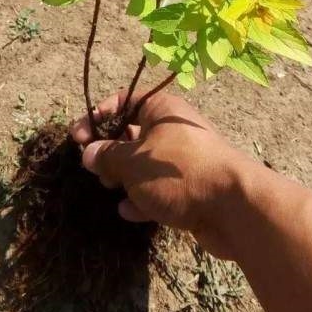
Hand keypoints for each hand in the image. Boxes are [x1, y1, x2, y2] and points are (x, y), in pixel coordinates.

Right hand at [70, 89, 254, 257]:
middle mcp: (174, 129)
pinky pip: (160, 190)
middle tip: (94, 168)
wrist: (234, 207)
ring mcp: (185, 160)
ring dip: (125, 176)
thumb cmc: (178, 171)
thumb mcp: (132, 161)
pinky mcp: (192, 189)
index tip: (77, 137)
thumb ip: (107, 156)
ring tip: (108, 188)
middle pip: (133, 133)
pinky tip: (128, 211)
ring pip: (146, 164)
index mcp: (162, 109)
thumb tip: (88, 153)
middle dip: (111, 151)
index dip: (99, 115)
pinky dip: (143, 199)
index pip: (125, 100)